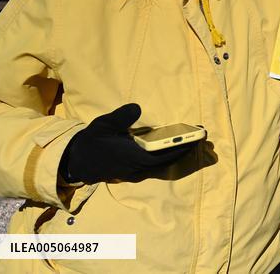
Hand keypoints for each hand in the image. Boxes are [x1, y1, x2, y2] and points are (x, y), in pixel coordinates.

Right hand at [59, 104, 197, 184]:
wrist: (77, 161)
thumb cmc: (91, 143)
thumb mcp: (104, 125)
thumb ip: (121, 117)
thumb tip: (137, 108)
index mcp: (134, 157)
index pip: (165, 154)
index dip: (183, 146)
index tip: (199, 138)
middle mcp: (139, 167)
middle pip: (169, 159)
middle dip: (186, 148)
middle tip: (202, 136)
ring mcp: (137, 170)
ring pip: (164, 162)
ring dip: (178, 151)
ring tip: (193, 139)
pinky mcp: (134, 169)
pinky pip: (157, 163)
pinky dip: (168, 154)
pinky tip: (173, 144)